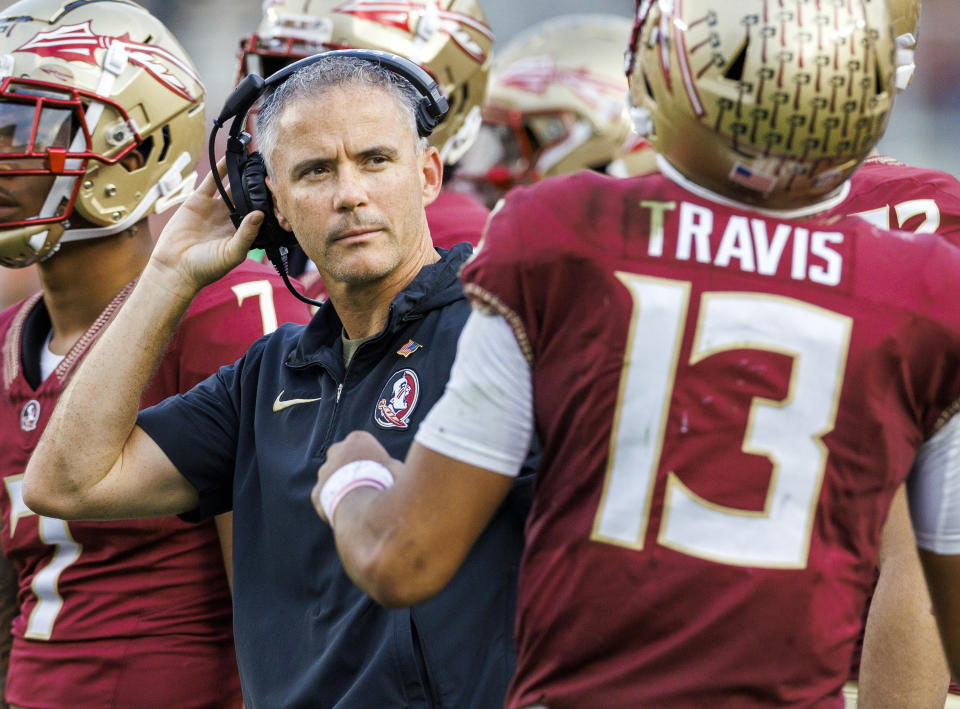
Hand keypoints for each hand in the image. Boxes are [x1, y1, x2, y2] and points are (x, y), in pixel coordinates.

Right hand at [147, 159, 265, 299]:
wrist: (175, 269)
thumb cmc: (206, 268)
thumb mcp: (232, 253)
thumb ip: (247, 234)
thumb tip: (260, 213)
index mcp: (243, 232)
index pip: (261, 212)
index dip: (269, 201)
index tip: (280, 189)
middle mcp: (231, 219)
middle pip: (249, 196)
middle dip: (258, 184)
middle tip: (269, 168)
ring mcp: (215, 209)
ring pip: (232, 186)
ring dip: (240, 173)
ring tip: (252, 158)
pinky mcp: (198, 201)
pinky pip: (212, 182)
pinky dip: (220, 169)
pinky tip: (230, 158)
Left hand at [312, 431, 395, 521]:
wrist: (363, 508)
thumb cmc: (385, 484)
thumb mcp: (399, 468)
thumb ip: (394, 465)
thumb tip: (397, 467)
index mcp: (358, 439)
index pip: (362, 443)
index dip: (372, 458)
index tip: (379, 471)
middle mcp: (336, 450)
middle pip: (344, 457)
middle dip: (353, 468)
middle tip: (367, 484)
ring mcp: (324, 471)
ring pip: (332, 477)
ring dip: (342, 485)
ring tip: (358, 500)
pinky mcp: (317, 492)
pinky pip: (326, 496)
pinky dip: (335, 503)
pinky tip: (348, 511)